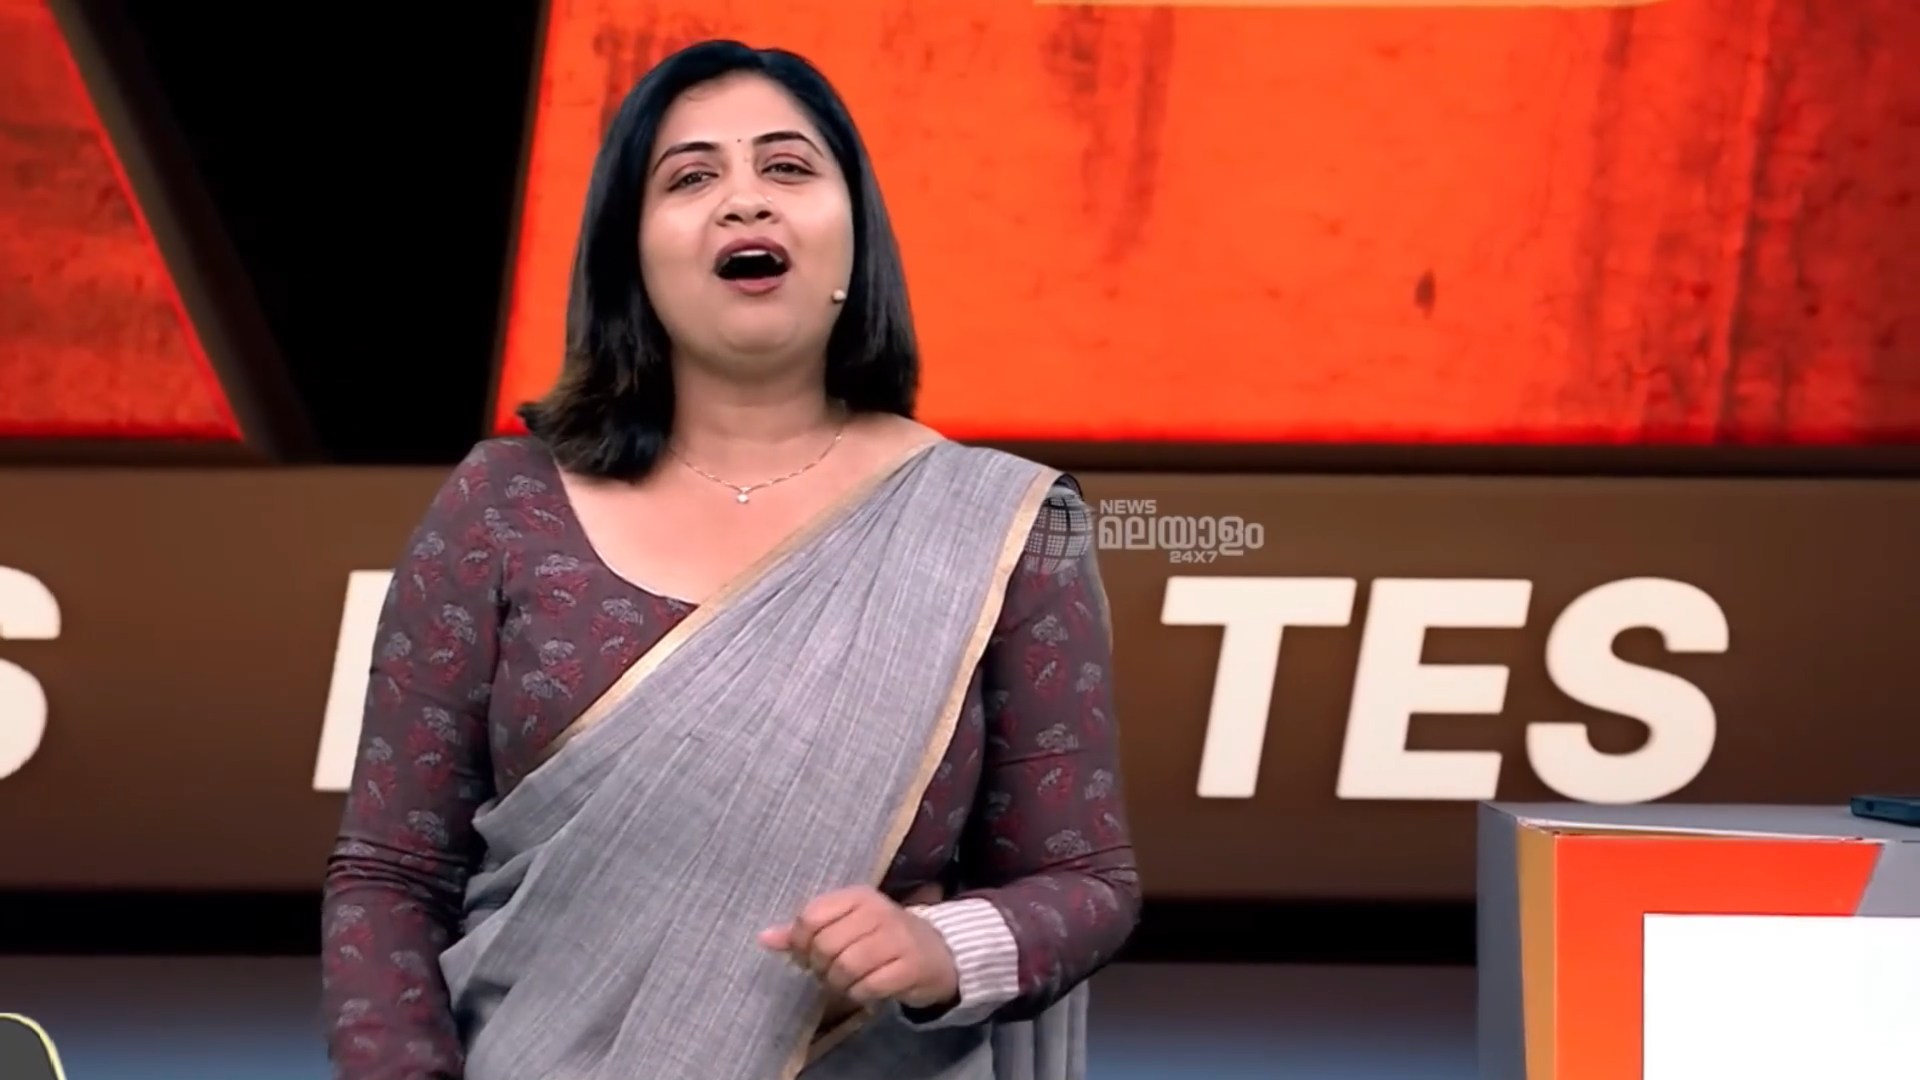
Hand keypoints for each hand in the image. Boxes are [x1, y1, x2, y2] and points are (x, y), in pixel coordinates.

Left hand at [758, 885, 959, 1009]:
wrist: (939, 953)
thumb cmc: (882, 938)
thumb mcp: (845, 926)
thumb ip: (805, 932)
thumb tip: (763, 938)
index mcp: (857, 896)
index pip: (811, 917)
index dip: (800, 943)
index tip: (807, 955)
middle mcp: (878, 912)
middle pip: (825, 946)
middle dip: (820, 967)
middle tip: (829, 972)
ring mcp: (897, 938)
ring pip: (845, 967)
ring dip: (839, 984)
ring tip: (847, 982)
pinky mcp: (910, 967)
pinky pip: (868, 987)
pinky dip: (859, 994)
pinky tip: (865, 990)